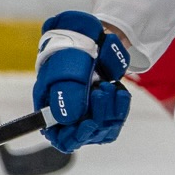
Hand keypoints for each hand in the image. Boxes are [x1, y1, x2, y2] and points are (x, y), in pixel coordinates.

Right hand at [33, 11, 131, 151]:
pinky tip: (119, 90)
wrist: (88, 36)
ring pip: (105, 128)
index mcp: (52, 111)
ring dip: (111, 110)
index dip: (75, 137)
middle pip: (88, 134)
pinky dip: (121, 106)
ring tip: (108, 86)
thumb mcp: (64, 72)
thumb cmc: (69, 53)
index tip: (89, 123)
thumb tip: (72, 120)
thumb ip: (66, 98)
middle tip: (101, 90)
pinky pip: (118, 117)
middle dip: (99, 116)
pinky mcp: (106, 106)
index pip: (62, 139)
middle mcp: (72, 116)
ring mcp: (90, 111)